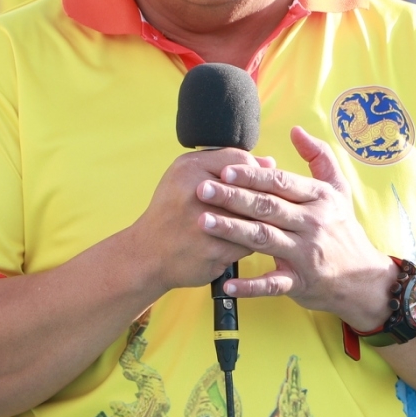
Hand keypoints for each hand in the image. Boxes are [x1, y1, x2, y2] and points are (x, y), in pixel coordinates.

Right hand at [123, 147, 266, 293]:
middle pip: (250, 190)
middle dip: (261, 200)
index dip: (256, 173)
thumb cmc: (172, 212)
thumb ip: (226, 163)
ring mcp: (206, 224)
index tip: (259, 183)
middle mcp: (196, 192)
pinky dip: (248, 243)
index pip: (240, 162)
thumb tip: (269, 163)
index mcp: (189, 168)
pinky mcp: (214, 250)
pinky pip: (248, 243)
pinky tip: (241, 242)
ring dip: (259, 222)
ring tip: (256, 224)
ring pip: (254, 218)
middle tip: (266, 206)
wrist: (146, 254)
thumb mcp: (186, 176)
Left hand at [195, 126, 395, 331]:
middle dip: (232, 197)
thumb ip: (320, 157)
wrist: (364, 278)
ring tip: (204, 222)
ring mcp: (306, 254)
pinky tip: (228, 283)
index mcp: (319, 198)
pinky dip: (250, 286)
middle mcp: (313, 223)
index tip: (224, 169)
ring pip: (265, 238)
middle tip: (202, 189)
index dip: (252, 175)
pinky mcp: (301, 282)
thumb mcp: (339, 190)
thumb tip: (297, 130)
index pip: (281, 182)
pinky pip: (273, 283)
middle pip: (267, 207)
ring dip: (232, 231)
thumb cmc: (343, 229)